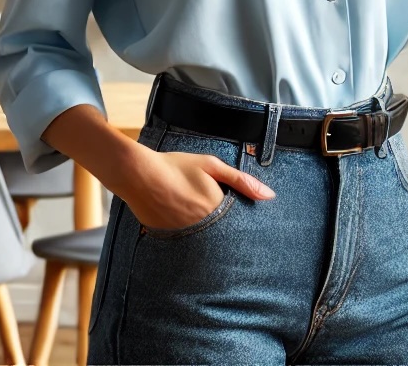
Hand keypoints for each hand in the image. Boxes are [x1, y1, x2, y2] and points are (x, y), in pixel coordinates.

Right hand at [122, 147, 273, 230]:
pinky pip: (184, 241)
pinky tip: (182, 222)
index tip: (248, 227)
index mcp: (215, 208)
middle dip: (225, 232)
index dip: (243, 226)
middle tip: (220, 223)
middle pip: (221, 235)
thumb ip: (241, 182)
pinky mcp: (167, 237)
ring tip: (200, 222)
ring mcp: (183, 234)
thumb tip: (270, 196)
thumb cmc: (176, 166)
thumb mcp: (212, 166)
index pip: (238, 225)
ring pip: (203, 241)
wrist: (138, 174)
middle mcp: (201, 225)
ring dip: (207, 234)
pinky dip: (187, 236)